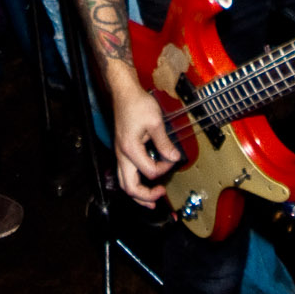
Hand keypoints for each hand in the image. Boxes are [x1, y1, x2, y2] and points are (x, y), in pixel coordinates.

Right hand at [109, 80, 177, 206]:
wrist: (124, 93)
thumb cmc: (137, 104)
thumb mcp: (155, 122)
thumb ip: (164, 143)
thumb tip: (174, 157)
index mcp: (130, 149)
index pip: (150, 171)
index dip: (165, 168)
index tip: (173, 158)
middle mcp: (122, 155)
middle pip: (129, 186)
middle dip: (144, 196)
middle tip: (159, 198)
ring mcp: (120, 154)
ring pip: (124, 182)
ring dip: (137, 194)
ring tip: (150, 200)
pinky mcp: (122, 151)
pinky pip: (125, 173)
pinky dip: (134, 182)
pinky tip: (144, 182)